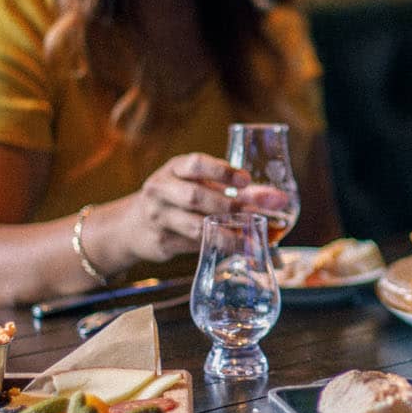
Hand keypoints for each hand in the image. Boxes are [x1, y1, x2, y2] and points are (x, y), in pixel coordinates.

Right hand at [119, 152, 250, 263]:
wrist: (133, 225)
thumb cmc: (178, 198)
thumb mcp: (200, 185)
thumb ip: (237, 190)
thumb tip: (278, 199)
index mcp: (174, 169)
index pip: (196, 164)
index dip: (222, 171)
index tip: (246, 180)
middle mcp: (161, 190)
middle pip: (195, 196)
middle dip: (227, 206)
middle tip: (254, 214)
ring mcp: (157, 217)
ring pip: (195, 226)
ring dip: (227, 232)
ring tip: (251, 237)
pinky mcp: (160, 242)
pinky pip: (194, 246)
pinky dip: (218, 247)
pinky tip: (238, 248)